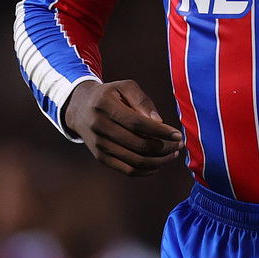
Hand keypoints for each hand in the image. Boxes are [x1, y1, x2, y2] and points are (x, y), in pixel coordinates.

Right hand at [63, 79, 182, 176]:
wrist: (79, 107)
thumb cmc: (109, 95)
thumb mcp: (124, 87)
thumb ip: (142, 101)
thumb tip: (159, 121)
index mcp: (105, 106)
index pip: (137, 124)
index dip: (160, 131)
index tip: (177, 135)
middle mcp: (100, 127)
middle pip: (138, 144)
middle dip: (164, 147)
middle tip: (179, 144)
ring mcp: (99, 145)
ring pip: (134, 161)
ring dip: (158, 161)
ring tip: (173, 154)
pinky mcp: (101, 157)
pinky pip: (126, 170)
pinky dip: (146, 171)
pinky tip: (159, 164)